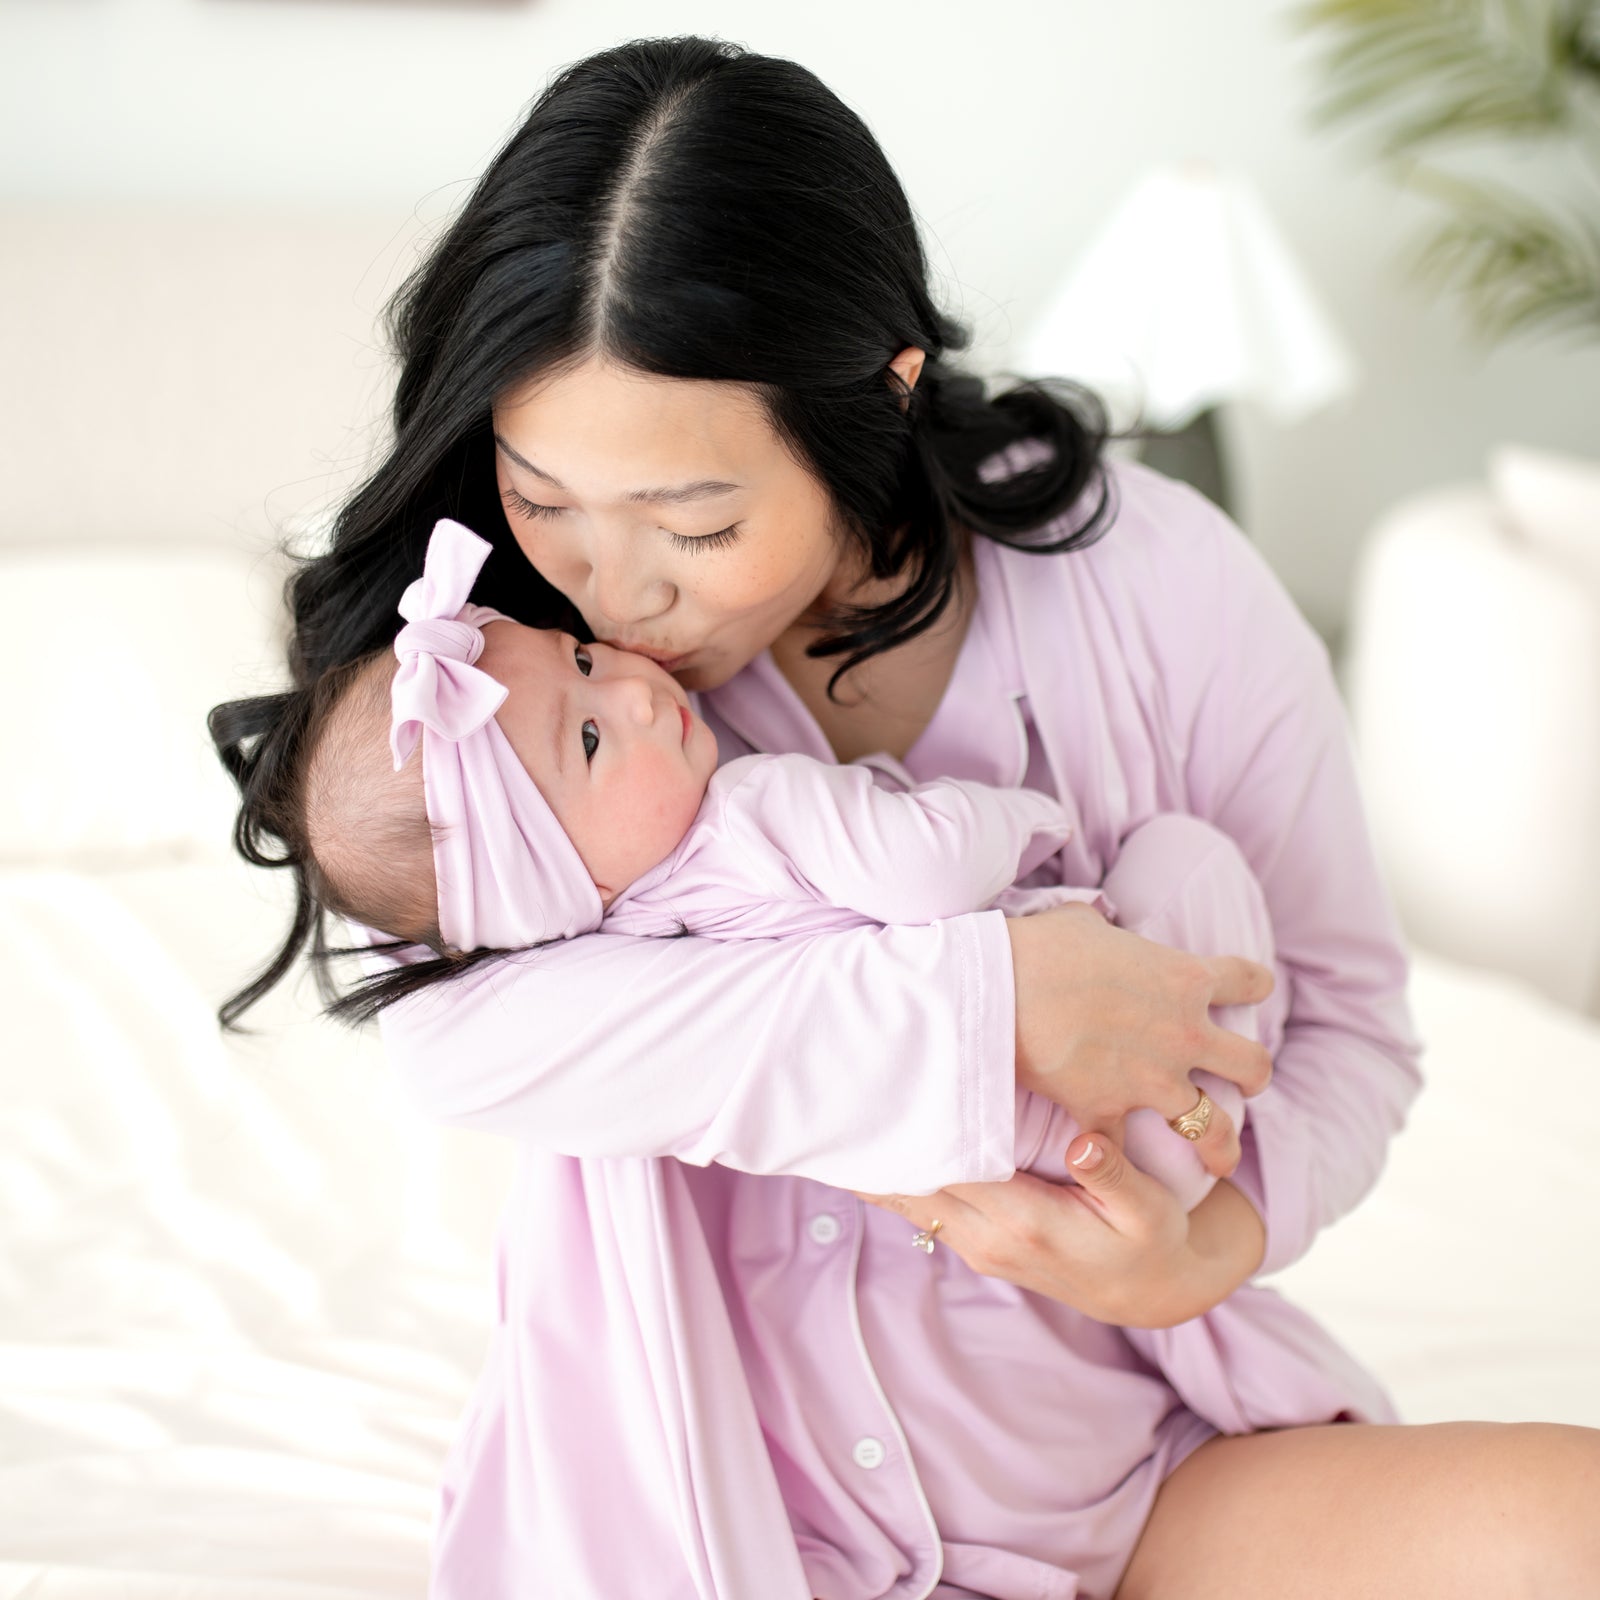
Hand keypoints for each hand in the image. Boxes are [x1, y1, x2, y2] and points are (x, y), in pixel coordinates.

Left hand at [852, 1129, 1266, 1328]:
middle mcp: (988, 1238)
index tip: (869, 1096)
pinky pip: (923, 1206)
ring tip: (830, 1114)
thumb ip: (1113, 1175)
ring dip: (872, 1164)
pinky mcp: (979, 1241)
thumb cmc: (1157, 1240)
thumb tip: (1082, 1141)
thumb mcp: (1152, 1209)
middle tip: (828, 1094)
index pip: (947, 1169)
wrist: (1159, 1291)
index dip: (907, 1132)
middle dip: (872, 1146)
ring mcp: (979, 1243)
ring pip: (909, 1199)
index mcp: (1023, 1222)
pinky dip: (892, 1177)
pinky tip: (867, 1148)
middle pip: (911, 1186)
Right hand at [1007, 902, 1274, 1177]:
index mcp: (1185, 979)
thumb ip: (1109, 934)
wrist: (996, 990)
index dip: (1253, 985)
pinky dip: (1118, 1161)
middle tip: (1243, 1082)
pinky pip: (1124, 1153)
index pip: (1249, 981)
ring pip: (1214, 1126)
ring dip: (1220, 1144)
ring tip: (1221, 1158)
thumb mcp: (1085, 922)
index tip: (1248, 992)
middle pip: (1253, 1065)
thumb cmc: (1038, 947)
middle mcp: (1182, 1033)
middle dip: (1253, 1076)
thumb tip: (1098, 933)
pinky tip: (1117, 1167)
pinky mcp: (1106, 1111)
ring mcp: (1151, 1079)